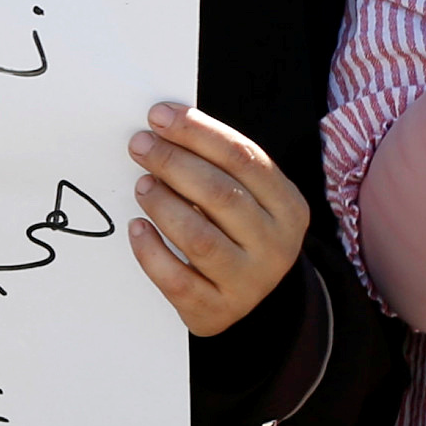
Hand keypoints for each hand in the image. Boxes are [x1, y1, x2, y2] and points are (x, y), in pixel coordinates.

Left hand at [126, 103, 308, 334]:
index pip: (243, 158)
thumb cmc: (238, 233)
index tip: (159, 116)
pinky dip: (151, 252)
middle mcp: (275, 244)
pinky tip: (136, 228)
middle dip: (174, 163)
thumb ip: (218, 166)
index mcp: (288, 206)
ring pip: (199, 238)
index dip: (198, 132)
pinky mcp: (216, 309)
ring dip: (164, 205)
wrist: (251, 300)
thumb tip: (164, 124)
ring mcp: (248, 280)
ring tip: (141, 185)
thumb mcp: (247, 198)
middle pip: (220, 194)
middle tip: (140, 146)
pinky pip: (177, 279)